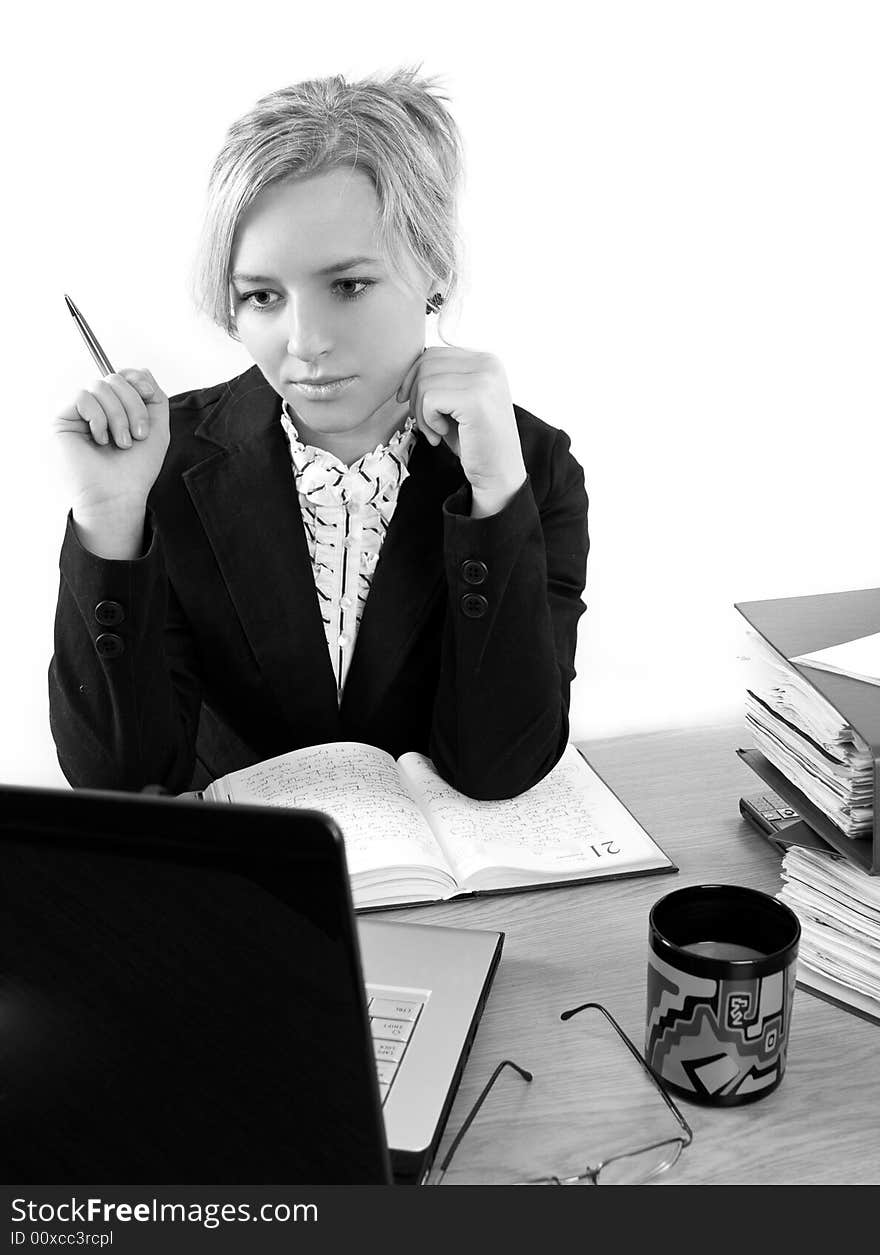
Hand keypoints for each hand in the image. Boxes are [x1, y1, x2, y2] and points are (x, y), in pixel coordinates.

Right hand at [52, 368, 170, 523]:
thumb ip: (154, 397)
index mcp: (117, 409)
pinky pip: (82, 397)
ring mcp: (78, 414)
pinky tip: (100, 439)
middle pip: (114, 379)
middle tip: (137, 435)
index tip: (150, 395)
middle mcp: (97, 409)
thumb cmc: (135, 471)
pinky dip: (99, 418)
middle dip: (133, 405)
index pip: (123, 376)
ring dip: (119, 415)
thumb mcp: (157, 429)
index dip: (138, 380)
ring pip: (100, 386)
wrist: (118, 496)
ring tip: (122, 442)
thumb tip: (140, 372)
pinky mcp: (62, 420)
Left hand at [396, 348, 526, 515]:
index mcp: (485, 360)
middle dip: (415, 396)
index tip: (410, 403)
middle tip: (426, 423)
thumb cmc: (474, 440)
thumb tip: (406, 370)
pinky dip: (428, 421)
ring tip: (436, 432)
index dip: (413, 378)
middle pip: (426, 364)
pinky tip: (443, 434)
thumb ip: (441, 379)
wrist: (498, 472)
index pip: (434, 354)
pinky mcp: (475, 399)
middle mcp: (488, 364)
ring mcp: (484, 380)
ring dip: (421, 412)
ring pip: (424, 382)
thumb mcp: (456, 401)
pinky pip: (429, 399)